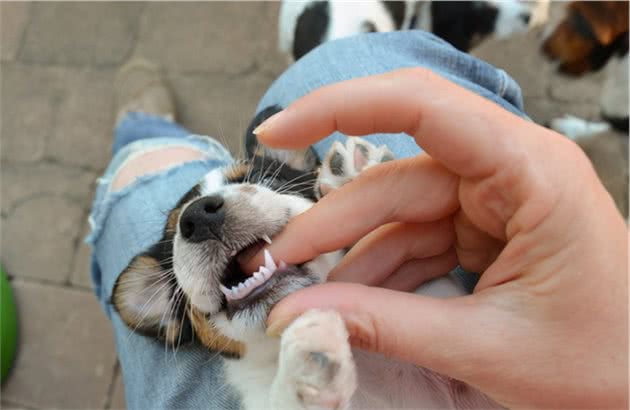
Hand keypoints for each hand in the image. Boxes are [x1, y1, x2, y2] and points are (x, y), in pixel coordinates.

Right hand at [242, 68, 627, 407]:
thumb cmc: (603, 364)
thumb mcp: (487, 346)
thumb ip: (386, 325)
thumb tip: (297, 315)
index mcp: (528, 172)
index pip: (421, 107)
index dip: (338, 106)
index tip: (275, 131)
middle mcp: (508, 170)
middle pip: (395, 178)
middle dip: (332, 222)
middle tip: (277, 263)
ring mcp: (492, 200)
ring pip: (397, 212)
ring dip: (351, 256)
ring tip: (308, 298)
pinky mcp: (482, 229)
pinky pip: (413, 238)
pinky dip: (379, 271)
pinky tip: (350, 302)